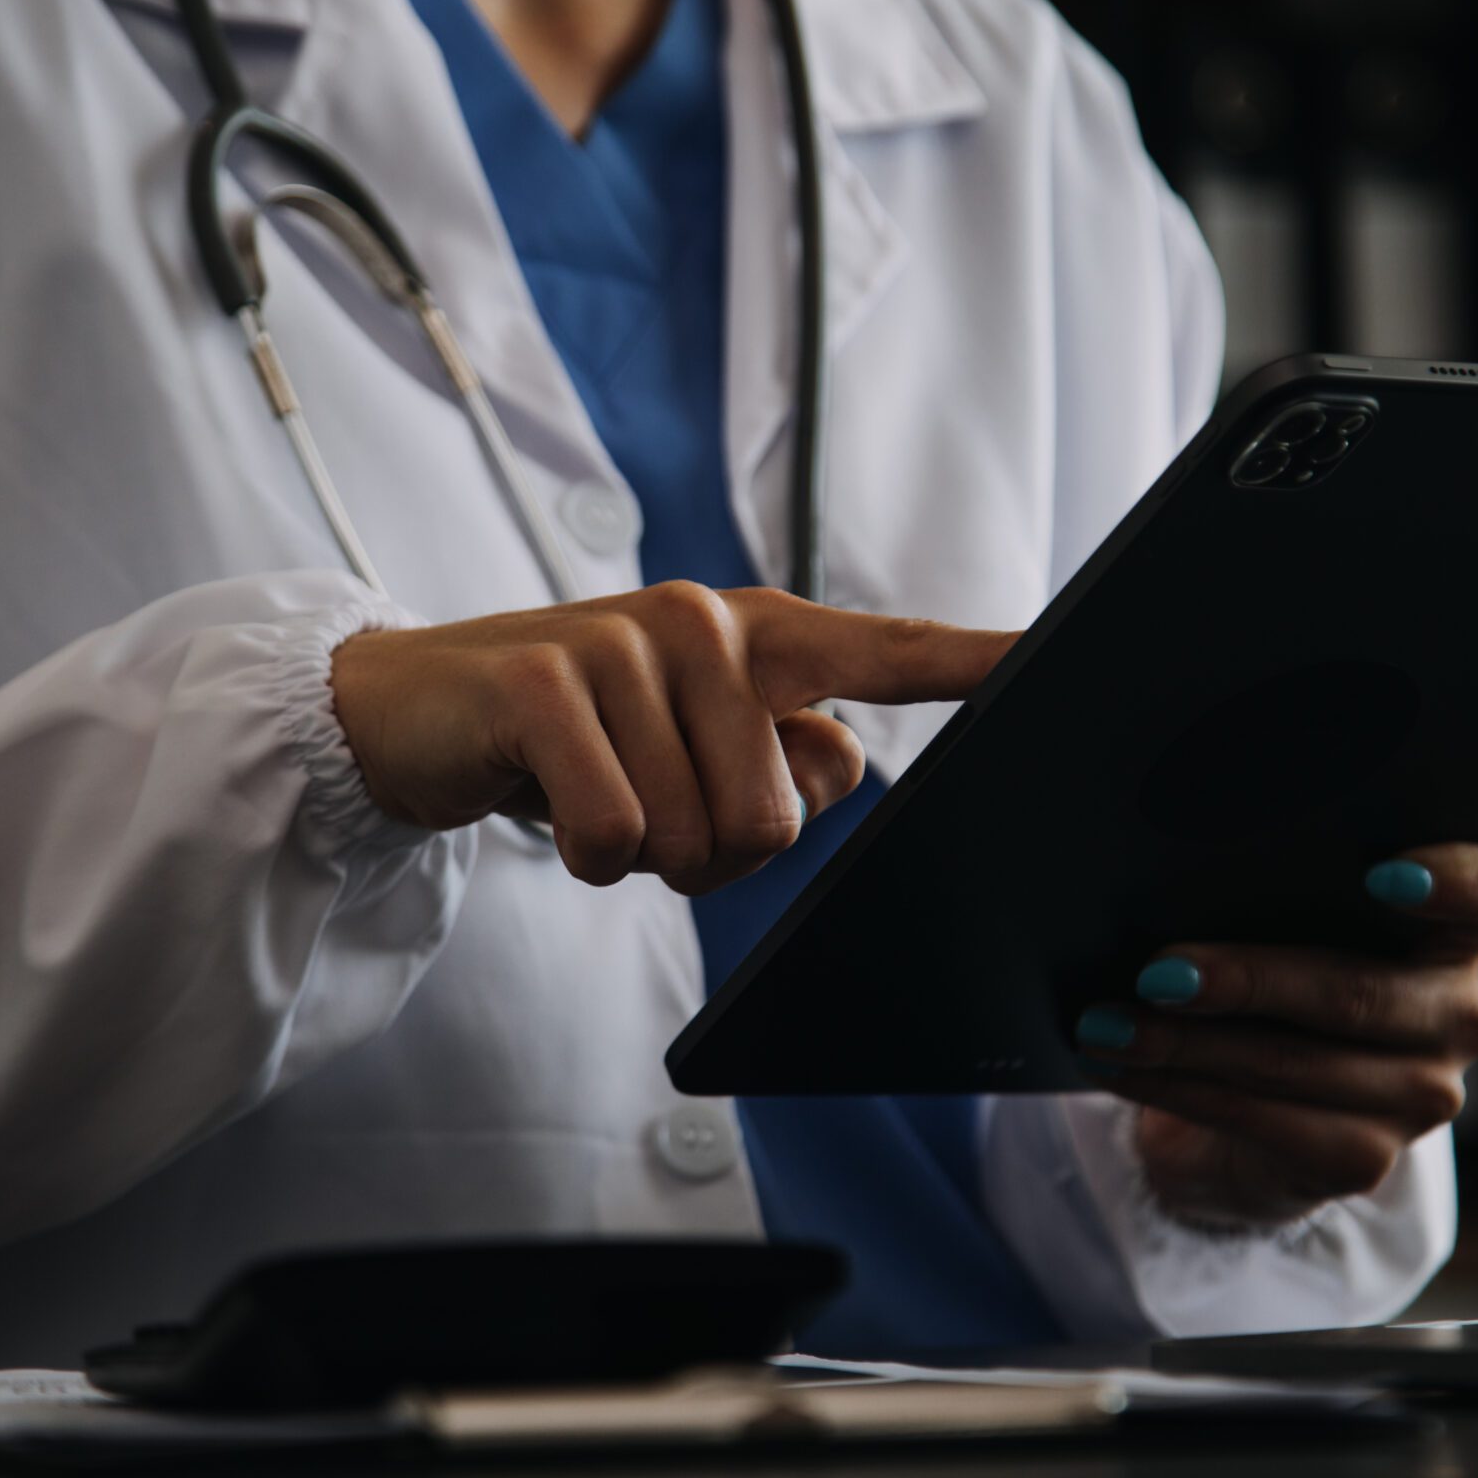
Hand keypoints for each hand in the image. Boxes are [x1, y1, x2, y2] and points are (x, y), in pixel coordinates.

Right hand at [330, 583, 1014, 892]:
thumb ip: (785, 764)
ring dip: (639, 854)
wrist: (419, 711)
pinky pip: (614, 836)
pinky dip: (583, 856)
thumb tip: (837, 758)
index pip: (889, 652)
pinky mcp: (543, 679)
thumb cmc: (584, 741)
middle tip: (641, 800)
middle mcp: (706, 621)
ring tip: (594, 789)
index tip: (1058, 661)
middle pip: (776, 820)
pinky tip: (550, 802)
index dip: (978, 661)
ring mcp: (624, 642)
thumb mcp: (694, 756)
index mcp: (763, 637)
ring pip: (693, 836)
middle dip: (705, 853)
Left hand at [1075, 843, 1477, 1228]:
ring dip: (1182, 1044)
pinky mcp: (1363, 1159)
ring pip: (1296, 1063)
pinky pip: (1262, 1121)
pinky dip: (1175, 1087)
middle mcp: (1460, 1014)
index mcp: (1460, 927)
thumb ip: (1273, 877)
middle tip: (1159, 970)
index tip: (1381, 875)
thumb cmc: (1264, 958)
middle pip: (1364, 993)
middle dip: (1248, 980)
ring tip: (1105, 1023)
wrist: (1244, 1095)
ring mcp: (1422, 1095)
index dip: (1465, 881)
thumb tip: (1170, 858)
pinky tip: (1113, 1063)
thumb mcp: (1279, 909)